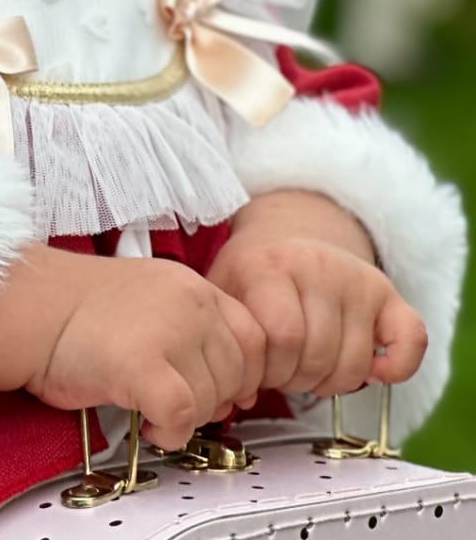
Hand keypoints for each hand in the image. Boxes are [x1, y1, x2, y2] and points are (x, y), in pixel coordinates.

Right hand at [26, 254, 265, 449]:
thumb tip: (235, 385)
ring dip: (189, 418)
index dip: (244, 374)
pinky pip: (182, 416)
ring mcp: (168, 332)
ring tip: (154, 411)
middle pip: (238, 373)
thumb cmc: (79, 311)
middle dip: (214, 400)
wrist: (32, 307)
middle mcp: (188, 303)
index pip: (254, 336)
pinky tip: (149, 425)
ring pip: (213, 398)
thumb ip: (194, 329)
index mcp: (192, 285)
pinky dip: (170, 433)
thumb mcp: (152, 298)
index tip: (224, 391)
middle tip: (179, 405)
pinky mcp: (142, 366)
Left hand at [206, 192, 426, 397]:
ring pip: (355, 364)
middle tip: (282, 368)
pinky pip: (411, 338)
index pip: (284, 336)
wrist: (283, 236)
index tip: (257, 367)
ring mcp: (356, 278)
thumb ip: (225, 340)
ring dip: (330, 382)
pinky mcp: (386, 292)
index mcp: (270, 265)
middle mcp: (318, 265)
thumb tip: (236, 396)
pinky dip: (397, 366)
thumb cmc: (250, 277)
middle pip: (319, 356)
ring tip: (308, 365)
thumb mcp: (222, 294)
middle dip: (295, 379)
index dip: (269, 369)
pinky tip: (372, 372)